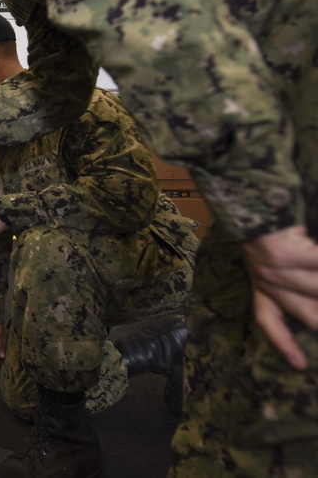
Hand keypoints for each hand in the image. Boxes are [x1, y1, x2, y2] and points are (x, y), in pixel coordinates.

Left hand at [244, 225, 317, 368]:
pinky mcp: (286, 252)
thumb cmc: (271, 231)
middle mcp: (265, 281)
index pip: (270, 322)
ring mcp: (274, 268)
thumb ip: (295, 283)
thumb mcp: (271, 262)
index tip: (301, 366)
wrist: (251, 198)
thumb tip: (309, 296)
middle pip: (307, 314)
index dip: (286, 345)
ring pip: (316, 290)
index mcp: (260, 287)